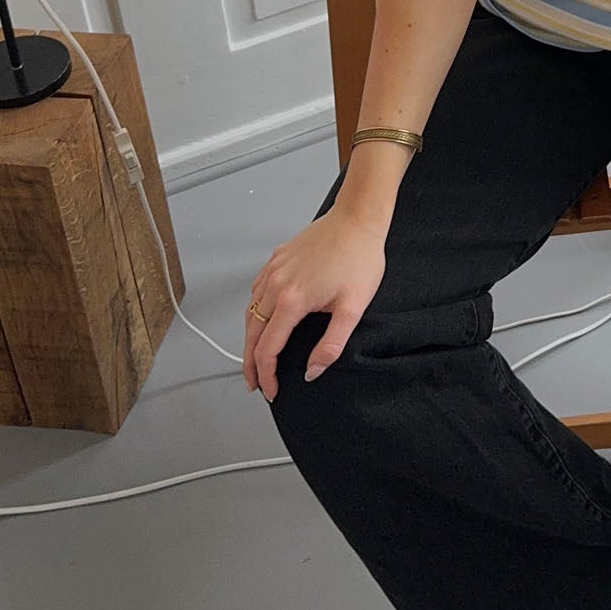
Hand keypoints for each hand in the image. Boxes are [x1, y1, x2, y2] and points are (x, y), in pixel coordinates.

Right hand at [243, 210, 388, 399]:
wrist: (358, 218)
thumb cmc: (360, 256)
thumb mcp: (353, 308)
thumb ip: (331, 345)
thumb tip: (313, 370)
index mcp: (292, 300)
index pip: (267, 350)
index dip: (266, 376)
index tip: (270, 390)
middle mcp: (276, 284)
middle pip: (251, 334)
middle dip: (250, 364)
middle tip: (255, 383)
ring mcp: (274, 270)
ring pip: (250, 312)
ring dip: (250, 339)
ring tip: (256, 357)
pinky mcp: (277, 259)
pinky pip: (256, 291)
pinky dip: (254, 311)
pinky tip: (263, 318)